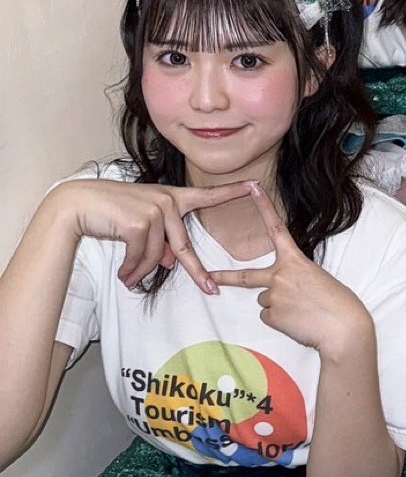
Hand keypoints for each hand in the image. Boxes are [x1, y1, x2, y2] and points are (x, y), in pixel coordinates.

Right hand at [53, 179, 252, 294]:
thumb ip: (160, 241)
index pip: (207, 194)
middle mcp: (168, 200)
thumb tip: (171, 262)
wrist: (78, 205)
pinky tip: (122, 274)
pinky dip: (131, 270)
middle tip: (211, 291)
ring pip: (158, 257)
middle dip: (197, 273)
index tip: (255, 186)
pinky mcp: (141, 221)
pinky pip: (141, 257)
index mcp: (172, 197)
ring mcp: (155, 210)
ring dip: (141, 272)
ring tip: (128, 278)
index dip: (232, 191)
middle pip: (185, 247)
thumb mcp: (140, 225)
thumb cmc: (110, 213)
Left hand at [208, 185, 371, 357]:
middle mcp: (280, 275)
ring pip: (265, 301)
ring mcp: (274, 296)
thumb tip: (279, 293)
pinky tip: (298, 321)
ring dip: (279, 306)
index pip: (276, 228)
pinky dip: (281, 320)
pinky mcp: (273, 316)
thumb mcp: (318, 279)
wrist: (343, 328)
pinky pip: (270, 317)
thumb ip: (295, 278)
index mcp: (295, 260)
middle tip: (210, 277)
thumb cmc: (338, 303)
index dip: (264, 207)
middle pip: (244, 277)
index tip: (253, 189)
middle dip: (224, 277)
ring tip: (302, 311)